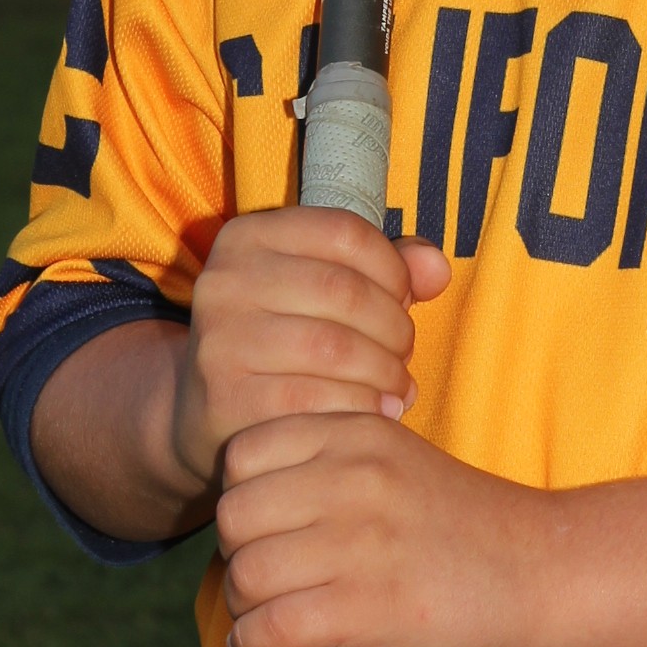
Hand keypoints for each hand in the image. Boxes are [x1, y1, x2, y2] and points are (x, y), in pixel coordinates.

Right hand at [171, 207, 449, 490]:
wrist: (209, 414)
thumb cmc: (288, 342)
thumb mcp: (328, 290)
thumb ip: (390, 269)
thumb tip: (437, 270)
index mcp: (247, 236)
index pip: (346, 232)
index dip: (394, 269)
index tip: (404, 300)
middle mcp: (224, 281)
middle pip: (346, 291)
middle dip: (395, 327)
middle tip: (404, 355)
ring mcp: (218, 342)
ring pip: (336, 348)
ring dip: (385, 372)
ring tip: (397, 386)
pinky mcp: (225, 400)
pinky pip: (318, 401)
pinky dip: (362, 408)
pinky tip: (375, 413)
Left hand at [216, 410, 554, 646]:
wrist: (544, 570)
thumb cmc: (463, 524)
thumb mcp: (396, 461)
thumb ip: (328, 467)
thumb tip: (243, 510)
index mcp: (356, 433)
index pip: (241, 454)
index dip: (242, 497)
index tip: (266, 528)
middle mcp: (353, 478)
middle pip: (234, 517)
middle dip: (238, 555)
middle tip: (265, 579)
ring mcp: (362, 542)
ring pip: (246, 575)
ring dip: (245, 607)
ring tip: (267, 616)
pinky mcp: (369, 608)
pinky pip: (271, 628)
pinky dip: (255, 645)